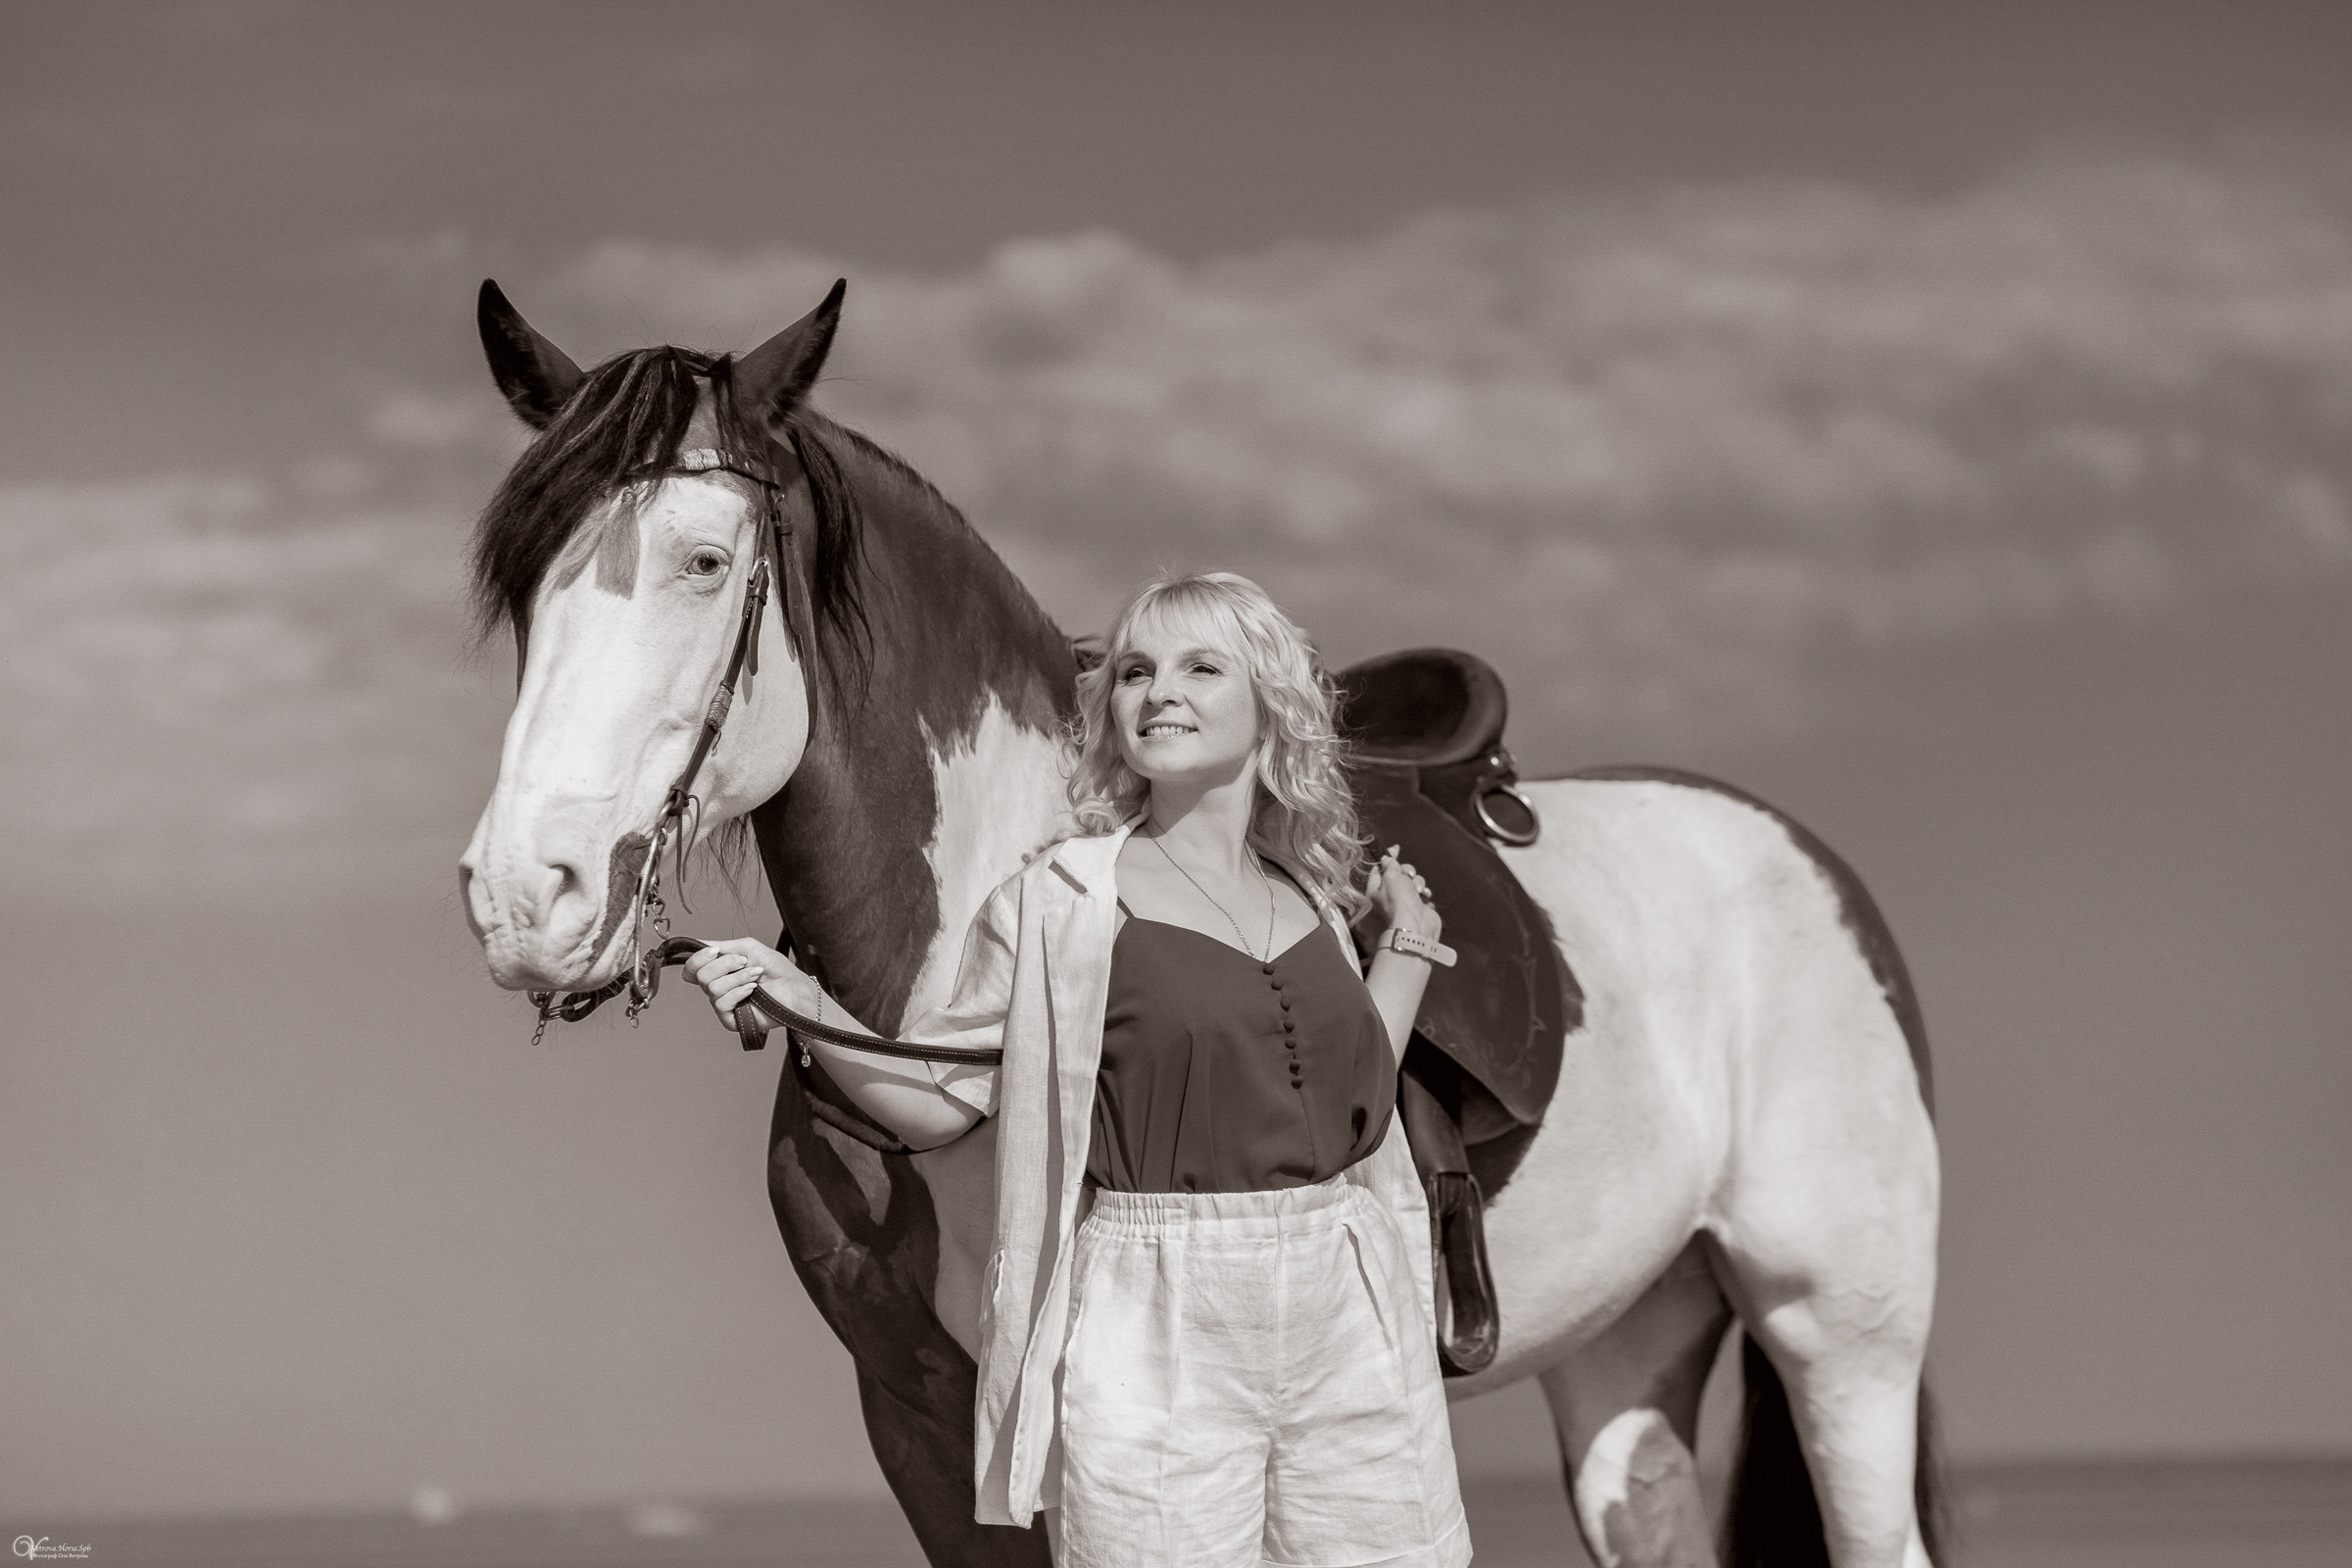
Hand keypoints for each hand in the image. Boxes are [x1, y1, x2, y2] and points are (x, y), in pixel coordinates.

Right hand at [682, 937, 804, 1030]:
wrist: (794, 989)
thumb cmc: (777, 971)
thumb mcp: (748, 948)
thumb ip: (723, 946)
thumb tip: (701, 945)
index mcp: (719, 971)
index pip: (692, 967)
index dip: (698, 957)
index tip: (715, 951)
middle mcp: (718, 987)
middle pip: (700, 975)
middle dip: (724, 964)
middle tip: (744, 962)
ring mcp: (723, 1004)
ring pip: (712, 988)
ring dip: (737, 978)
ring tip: (754, 977)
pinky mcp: (730, 1019)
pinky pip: (721, 1003)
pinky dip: (738, 992)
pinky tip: (752, 990)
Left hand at [1366, 845, 1441, 944]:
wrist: (1415, 926)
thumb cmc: (1399, 900)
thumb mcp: (1391, 877)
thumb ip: (1390, 865)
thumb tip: (1387, 857)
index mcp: (1375, 890)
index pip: (1379, 869)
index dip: (1388, 858)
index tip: (1396, 848)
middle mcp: (1388, 896)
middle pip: (1398, 874)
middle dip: (1407, 872)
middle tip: (1410, 876)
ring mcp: (1404, 902)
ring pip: (1412, 882)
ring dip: (1417, 883)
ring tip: (1419, 891)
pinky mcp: (1418, 907)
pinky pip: (1422, 893)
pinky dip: (1424, 893)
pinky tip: (1425, 896)